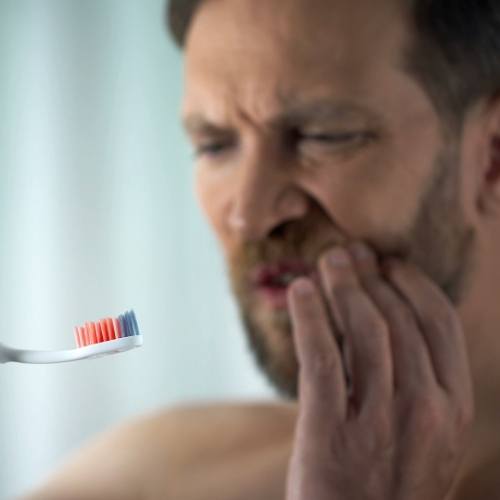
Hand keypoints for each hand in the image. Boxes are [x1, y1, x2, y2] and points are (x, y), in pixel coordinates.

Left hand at [285, 243, 473, 499]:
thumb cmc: (389, 485)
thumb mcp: (426, 438)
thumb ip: (418, 383)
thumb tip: (392, 317)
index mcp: (454, 407)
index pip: (439, 323)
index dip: (412, 284)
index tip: (389, 264)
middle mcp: (425, 410)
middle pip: (397, 319)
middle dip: (371, 277)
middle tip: (350, 252)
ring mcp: (378, 422)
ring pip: (363, 331)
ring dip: (343, 286)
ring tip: (328, 261)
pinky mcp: (330, 432)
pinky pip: (321, 358)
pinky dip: (310, 317)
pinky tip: (301, 290)